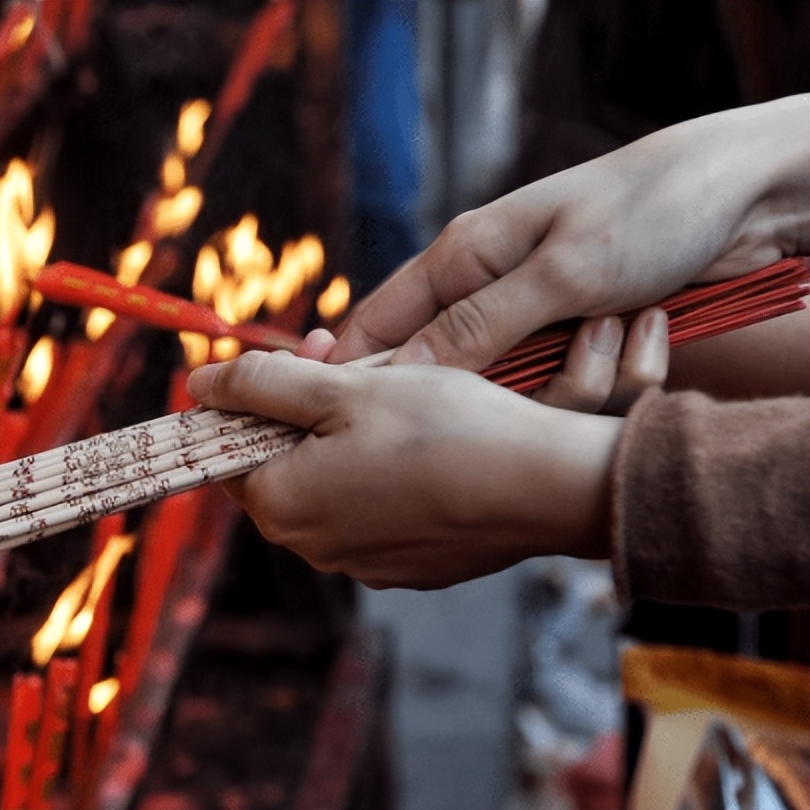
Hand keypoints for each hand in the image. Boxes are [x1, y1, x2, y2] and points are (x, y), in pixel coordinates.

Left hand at [187, 351, 623, 589]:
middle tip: (348, 365)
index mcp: (282, 506)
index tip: (294, 365)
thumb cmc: (444, 430)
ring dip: (345, 439)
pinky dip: (385, 474)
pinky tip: (425, 444)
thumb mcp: (341, 389)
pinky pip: (375, 511)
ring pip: (331, 486)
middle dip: (302, 412)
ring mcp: (364, 563)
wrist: (547, 486)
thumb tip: (200, 384)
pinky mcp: (410, 567)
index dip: (251, 402)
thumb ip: (260, 385)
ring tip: (393, 396)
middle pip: (280, 467)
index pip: (227, 453)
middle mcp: (314, 548)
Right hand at [330, 94, 809, 369]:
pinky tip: (654, 326)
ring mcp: (540, 321)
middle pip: (459, 379)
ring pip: (530, 395)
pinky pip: (587, 392)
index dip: (362, 374)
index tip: (367, 419)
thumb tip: (398, 374)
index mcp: (461, 260)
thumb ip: (476, 327)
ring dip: (588, 376)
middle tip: (566, 355)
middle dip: (514, 389)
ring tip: (623, 325)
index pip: (379, 326)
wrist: (750, 193)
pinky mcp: (585, 342)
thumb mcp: (558, 272)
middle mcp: (492, 293)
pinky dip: (629, 369)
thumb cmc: (649, 209)